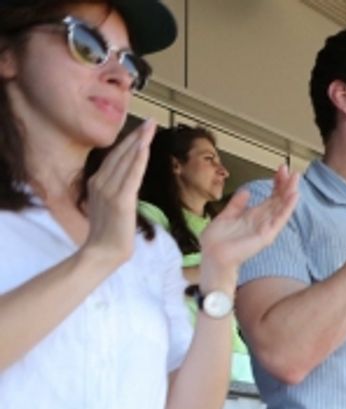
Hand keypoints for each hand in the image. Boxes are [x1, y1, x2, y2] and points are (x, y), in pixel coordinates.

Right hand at [82, 119, 155, 265]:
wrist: (102, 252)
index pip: (115, 157)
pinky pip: (131, 176)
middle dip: (136, 136)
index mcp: (97, 182)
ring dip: (139, 142)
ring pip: (126, 160)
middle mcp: (100, 182)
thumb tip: (129, 181)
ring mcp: (109, 190)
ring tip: (151, 128)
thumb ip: (117, 191)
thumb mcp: (109, 205)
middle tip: (151, 121)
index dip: (129, 141)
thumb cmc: (109, 233)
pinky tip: (145, 147)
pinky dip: (138, 160)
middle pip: (120, 153)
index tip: (142, 129)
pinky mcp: (120, 200)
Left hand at [200, 165, 299, 282]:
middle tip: (293, 171)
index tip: (281, 169)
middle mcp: (263, 221)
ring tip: (296, 179)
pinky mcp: (266, 235)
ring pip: (282, 207)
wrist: (212, 255)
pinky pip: (279, 219)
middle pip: (279, 200)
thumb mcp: (226, 215)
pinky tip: (293, 196)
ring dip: (290, 193)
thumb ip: (237, 204)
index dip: (277, 183)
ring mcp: (266, 228)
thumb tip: (246, 191)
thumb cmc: (217, 241)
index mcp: (254, 215)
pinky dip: (287, 207)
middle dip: (286, 185)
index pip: (271, 197)